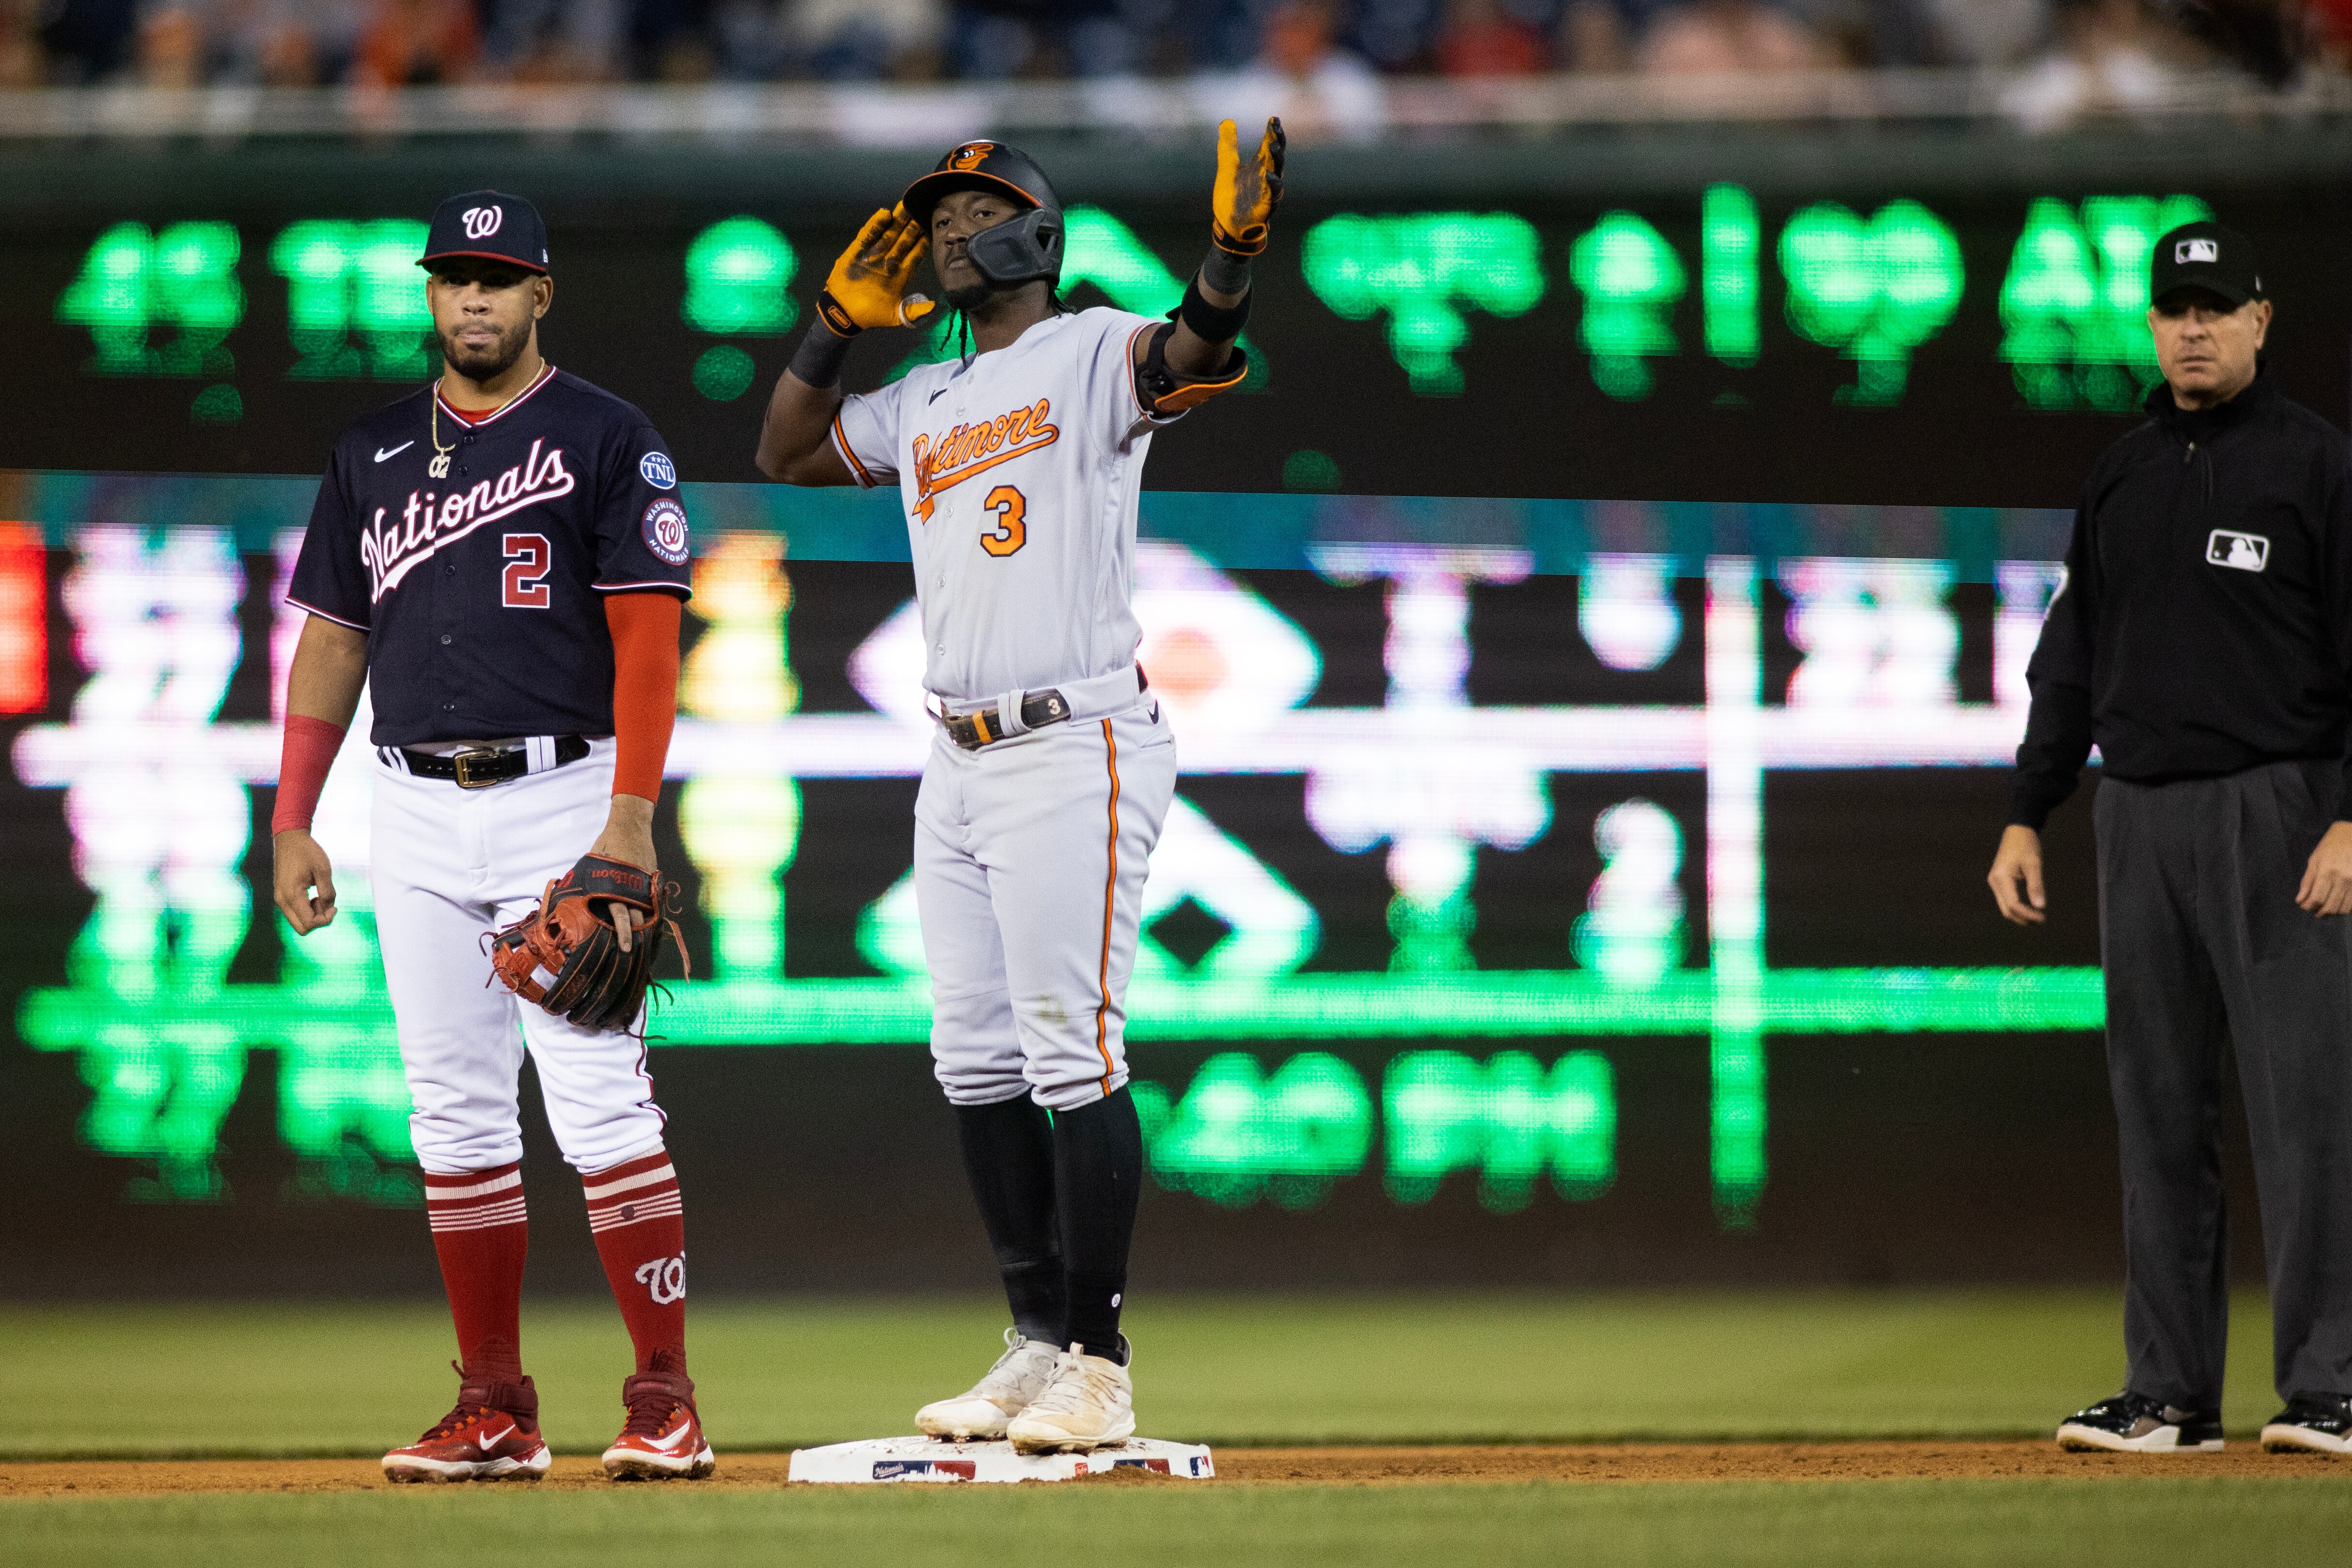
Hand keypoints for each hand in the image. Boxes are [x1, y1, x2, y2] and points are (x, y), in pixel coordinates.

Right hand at [273, 829, 337, 934]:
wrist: (290, 839)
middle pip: (302, 928)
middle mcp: (282, 900)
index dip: (326, 920)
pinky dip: (307, 909)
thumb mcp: (323, 870)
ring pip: (298, 922)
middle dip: (319, 920)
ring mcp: (280, 899)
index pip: (309, 923)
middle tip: (328, 903)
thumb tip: (329, 908)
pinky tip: (314, 895)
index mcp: (292, 895)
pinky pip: (295, 912)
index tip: (334, 906)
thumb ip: (328, 892)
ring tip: (321, 896)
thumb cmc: (307, 851)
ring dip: (313, 914)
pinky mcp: (282, 895)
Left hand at [590, 795, 657, 951]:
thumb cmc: (605, 847)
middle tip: (631, 952)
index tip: (623, 947)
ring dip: (644, 926)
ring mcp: (644, 885)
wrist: (629, 827)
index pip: (619, 917)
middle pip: (635, 918)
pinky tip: (650, 922)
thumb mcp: (590, 866)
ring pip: (647, 912)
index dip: (622, 933)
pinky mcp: (652, 879)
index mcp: (613, 888)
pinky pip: (652, 901)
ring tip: (644, 942)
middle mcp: (630, 890)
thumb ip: (585, 885)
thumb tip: (570, 900)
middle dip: (633, 936)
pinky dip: (651, 911)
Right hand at [815, 206, 935, 334]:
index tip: (932, 230)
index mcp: (899, 275)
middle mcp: (888, 262)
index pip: (914, 256)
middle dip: (912, 226)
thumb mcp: (896, 316)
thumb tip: (934, 308)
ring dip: (896, 222)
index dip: (922, 244)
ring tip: (906, 206)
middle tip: (921, 209)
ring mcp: (872, 255)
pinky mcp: (856, 252)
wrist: (844, 314)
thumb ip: (915, 311)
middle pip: (903, 240)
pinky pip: (867, 236)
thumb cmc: (871, 315)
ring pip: (887, 234)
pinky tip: (884, 214)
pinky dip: (875, 225)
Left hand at [1212, 116, 1285, 256]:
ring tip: (1273, 144)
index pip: (1268, 143)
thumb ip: (1228, 146)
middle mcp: (1266, 174)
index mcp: (1259, 164)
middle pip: (1276, 154)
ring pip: (1277, 170)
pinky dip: (1273, 184)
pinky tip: (1268, 175)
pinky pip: (1274, 193)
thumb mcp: (1227, 166)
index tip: (1273, 118)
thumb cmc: (1231, 197)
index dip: (1272, 131)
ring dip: (1277, 158)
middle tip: (1275, 127)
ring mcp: (1268, 189)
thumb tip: (1226, 121)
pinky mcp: (1267, 204)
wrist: (1228, 224)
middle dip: (1278, 140)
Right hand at [1988, 824, 2045, 925]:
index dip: (2028, 914)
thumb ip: (2036, 886)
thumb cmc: (2026, 845)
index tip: (2043, 917)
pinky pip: (2006, 899)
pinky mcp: (1998, 880)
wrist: (2017, 830)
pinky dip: (2017, 907)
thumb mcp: (2034, 864)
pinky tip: (2029, 908)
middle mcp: (1994, 881)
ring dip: (2020, 914)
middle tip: (2041, 920)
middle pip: (2006, 909)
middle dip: (2023, 918)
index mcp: (2001, 878)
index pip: (2013, 904)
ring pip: (2005, 906)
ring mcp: (1995, 881)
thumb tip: (2040, 907)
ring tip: (2037, 917)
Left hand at [2296, 821, 2351, 915]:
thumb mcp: (2314, 860)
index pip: (2316, 898)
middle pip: (2330, 905)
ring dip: (2332, 913)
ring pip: (2343, 907)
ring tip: (2325, 910)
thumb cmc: (2330, 846)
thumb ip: (2307, 881)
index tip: (2304, 906)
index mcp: (2327, 871)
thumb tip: (2300, 899)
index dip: (2308, 906)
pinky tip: (2337, 906)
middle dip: (2320, 912)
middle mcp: (2342, 878)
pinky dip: (2344, 908)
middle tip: (2315, 911)